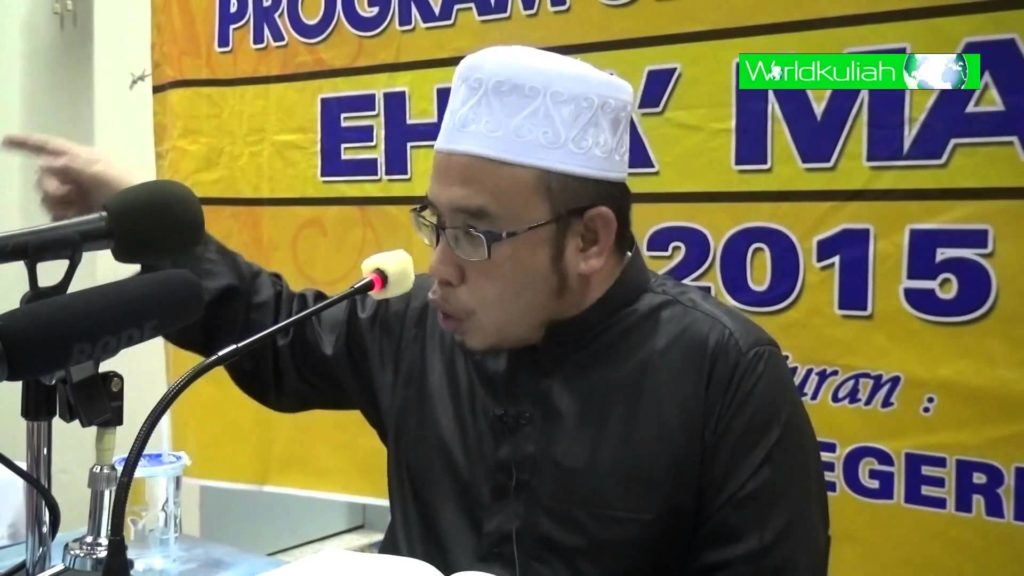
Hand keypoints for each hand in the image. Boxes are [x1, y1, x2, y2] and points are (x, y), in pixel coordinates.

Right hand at [2, 133, 140, 220]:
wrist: (140, 214)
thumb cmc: (123, 186)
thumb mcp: (98, 171)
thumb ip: (70, 165)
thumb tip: (43, 163)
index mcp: (81, 158)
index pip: (49, 146)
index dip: (26, 143)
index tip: (5, 140)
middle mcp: (75, 174)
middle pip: (43, 176)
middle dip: (51, 187)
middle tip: (69, 194)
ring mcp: (76, 194)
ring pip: (47, 197)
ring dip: (59, 203)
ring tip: (78, 207)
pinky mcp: (78, 213)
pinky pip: (56, 214)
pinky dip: (61, 216)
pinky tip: (73, 217)